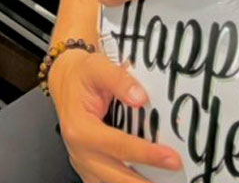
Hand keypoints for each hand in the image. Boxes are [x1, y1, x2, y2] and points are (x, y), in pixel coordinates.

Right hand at [48, 46, 185, 180]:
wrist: (65, 80)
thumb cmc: (81, 74)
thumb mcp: (97, 66)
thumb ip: (119, 79)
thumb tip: (140, 98)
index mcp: (80, 128)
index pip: (118, 145)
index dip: (147, 154)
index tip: (172, 159)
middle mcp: (79, 151)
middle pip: (115, 177)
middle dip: (144, 182)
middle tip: (173, 176)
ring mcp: (82, 163)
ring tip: (162, 182)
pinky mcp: (87, 168)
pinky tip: (143, 180)